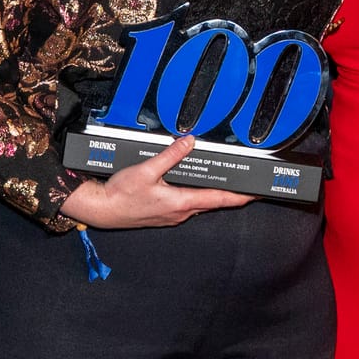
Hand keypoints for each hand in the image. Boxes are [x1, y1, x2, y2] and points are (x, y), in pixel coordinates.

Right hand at [61, 135, 253, 228]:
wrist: (102, 210)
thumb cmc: (121, 195)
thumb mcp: (147, 170)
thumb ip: (170, 155)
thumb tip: (188, 142)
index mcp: (181, 202)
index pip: (220, 199)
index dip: (241, 196)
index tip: (256, 193)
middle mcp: (180, 212)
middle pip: (213, 202)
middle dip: (231, 193)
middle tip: (247, 185)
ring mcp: (172, 215)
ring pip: (200, 204)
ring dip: (213, 195)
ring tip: (226, 183)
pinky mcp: (164, 214)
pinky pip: (187, 205)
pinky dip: (196, 196)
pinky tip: (193, 187)